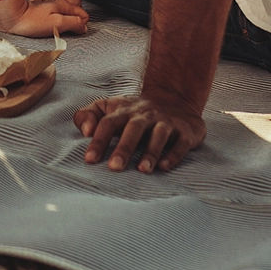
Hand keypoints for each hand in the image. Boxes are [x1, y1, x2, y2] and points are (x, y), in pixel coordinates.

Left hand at [0, 0, 89, 37]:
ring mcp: (46, 5)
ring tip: (63, 27)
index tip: (78, 31)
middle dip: (78, 14)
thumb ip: (73, 23)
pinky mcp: (36, 9)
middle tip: (74, 27)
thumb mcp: (57, 23)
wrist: (9, 17)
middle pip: (75, 3)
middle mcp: (55, 2)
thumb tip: (83, 26)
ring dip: (67, 14)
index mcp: (62, 5)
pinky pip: (51, 9)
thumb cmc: (30, 21)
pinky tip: (51, 24)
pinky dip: (55, 15)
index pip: (82, 12)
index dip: (83, 23)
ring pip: (63, 5)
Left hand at [72, 91, 205, 173]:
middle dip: (124, 148)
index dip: (98, 140)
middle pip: (133, 129)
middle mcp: (145, 115)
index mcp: (124, 110)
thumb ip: (89, 115)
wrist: (175, 99)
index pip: (108, 123)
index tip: (89, 160)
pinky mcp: (185, 132)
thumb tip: (85, 130)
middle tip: (114, 167)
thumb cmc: (134, 112)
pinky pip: (180, 143)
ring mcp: (166, 122)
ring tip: (142, 170)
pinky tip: (164, 167)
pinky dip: (173, 155)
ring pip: (159, 135)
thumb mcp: (109, 107)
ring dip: (151, 152)